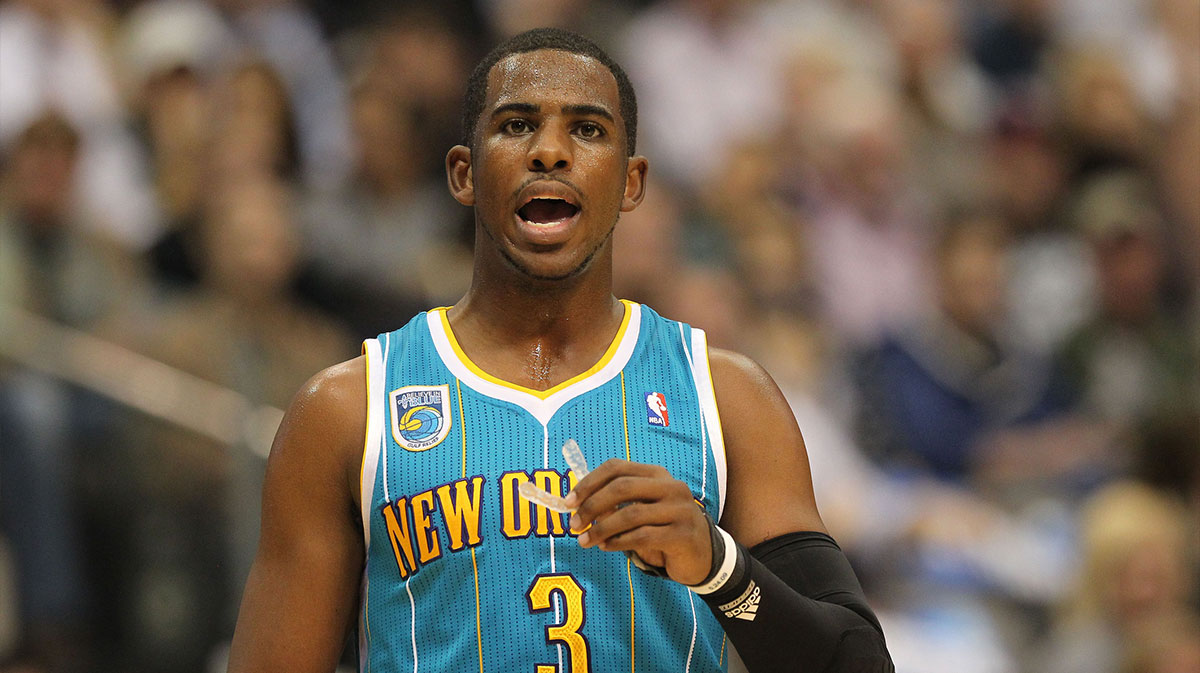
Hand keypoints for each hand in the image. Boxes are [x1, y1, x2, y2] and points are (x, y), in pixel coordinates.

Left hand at [564, 459, 712, 585]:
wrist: (703, 555)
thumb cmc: (664, 529)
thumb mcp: (642, 510)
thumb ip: (616, 505)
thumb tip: (580, 506)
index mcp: (657, 474)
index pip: (617, 468)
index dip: (589, 483)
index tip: (569, 502)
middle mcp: (670, 487)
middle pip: (621, 487)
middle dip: (592, 505)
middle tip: (575, 524)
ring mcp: (679, 510)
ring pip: (630, 514)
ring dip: (601, 529)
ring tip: (586, 541)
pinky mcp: (682, 534)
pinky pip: (642, 536)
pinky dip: (618, 542)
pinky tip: (606, 547)